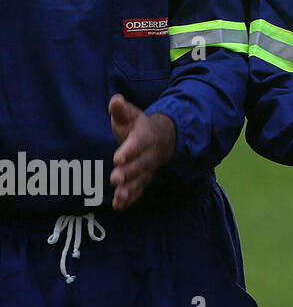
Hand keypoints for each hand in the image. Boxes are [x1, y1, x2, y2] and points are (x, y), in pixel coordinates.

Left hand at [108, 95, 176, 209]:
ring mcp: (148, 169)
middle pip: (139, 165)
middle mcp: (149, 155)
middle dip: (128, 172)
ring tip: (119, 197)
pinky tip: (119, 206)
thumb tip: (116, 100)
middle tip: (115, 179)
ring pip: (140, 180)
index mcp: (145, 137)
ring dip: (129, 189)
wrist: (163, 138)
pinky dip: (130, 199)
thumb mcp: (131, 115)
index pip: (137, 144)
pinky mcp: (144, 179)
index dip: (129, 151)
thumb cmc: (139, 126)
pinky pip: (139, 191)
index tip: (118, 158)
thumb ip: (121, 110)